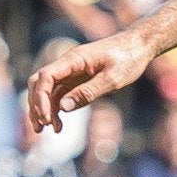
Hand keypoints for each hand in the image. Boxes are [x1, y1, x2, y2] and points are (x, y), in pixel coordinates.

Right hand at [26, 28, 154, 133]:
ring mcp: (71, 72)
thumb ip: (88, 92)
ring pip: (47, 91)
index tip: (47, 118)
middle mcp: (68, 65)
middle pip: (39, 83)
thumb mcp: (112, 78)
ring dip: (44, 110)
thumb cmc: (128, 58)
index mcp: (74, 59)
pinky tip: (59, 124)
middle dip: (36, 105)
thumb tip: (63, 107)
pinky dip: (56, 109)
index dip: (41, 98)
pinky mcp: (77, 80)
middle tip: (41, 127)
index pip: (46, 77)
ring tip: (48, 130)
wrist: (140, 46)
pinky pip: (60, 94)